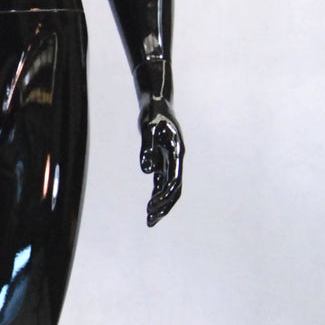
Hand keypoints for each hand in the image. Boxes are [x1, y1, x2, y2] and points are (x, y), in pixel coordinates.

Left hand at [139, 96, 183, 226]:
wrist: (157, 102)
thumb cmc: (152, 113)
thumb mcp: (147, 128)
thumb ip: (146, 148)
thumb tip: (147, 170)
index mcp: (177, 152)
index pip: (174, 181)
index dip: (163, 196)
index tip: (149, 207)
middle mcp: (177, 159)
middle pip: (174, 189)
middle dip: (164, 207)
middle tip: (150, 221)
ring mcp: (171, 160)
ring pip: (169, 188)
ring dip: (161, 204)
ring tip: (150, 220)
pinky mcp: (163, 159)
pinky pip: (162, 182)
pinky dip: (157, 194)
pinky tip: (150, 205)